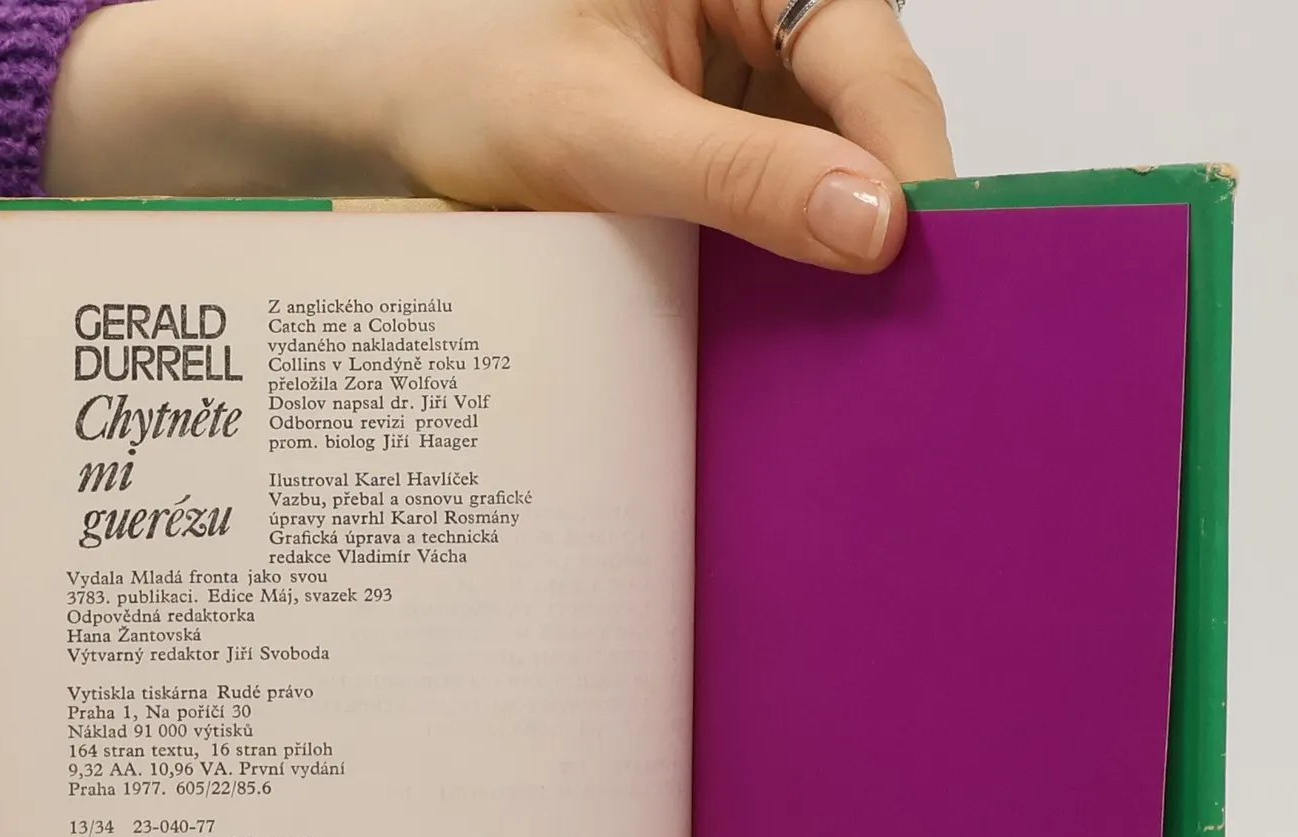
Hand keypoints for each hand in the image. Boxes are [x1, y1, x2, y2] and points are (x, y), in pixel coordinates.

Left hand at [47, 0, 950, 271]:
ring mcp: (739, 81)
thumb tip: (874, 224)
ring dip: (829, 251)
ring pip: (829, 169)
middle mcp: (755, 10)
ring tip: (845, 344)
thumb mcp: (597, 129)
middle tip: (897, 326)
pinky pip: (777, 204)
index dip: (908, 163)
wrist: (369, 112)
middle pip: (865, 115)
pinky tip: (781, 327)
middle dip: (875, 213)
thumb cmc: (454, 74)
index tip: (928, 264)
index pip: (867, 57)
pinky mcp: (714, 145)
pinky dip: (779, 265)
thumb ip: (738, 175)